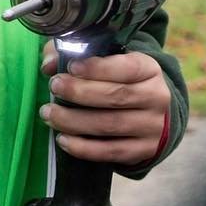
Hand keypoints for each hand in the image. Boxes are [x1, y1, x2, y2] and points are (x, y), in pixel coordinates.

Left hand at [40, 45, 169, 165]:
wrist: (152, 113)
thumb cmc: (119, 80)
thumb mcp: (105, 60)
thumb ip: (75, 54)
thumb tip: (49, 64)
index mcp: (149, 69)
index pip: (127, 68)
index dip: (97, 68)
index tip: (71, 66)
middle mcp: (156, 97)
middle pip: (116, 96)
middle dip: (79, 92)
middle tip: (54, 87)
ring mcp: (153, 126)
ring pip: (110, 125)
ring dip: (74, 121)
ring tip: (49, 114)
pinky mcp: (145, 150)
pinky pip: (112, 151)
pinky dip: (84, 148)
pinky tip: (63, 139)